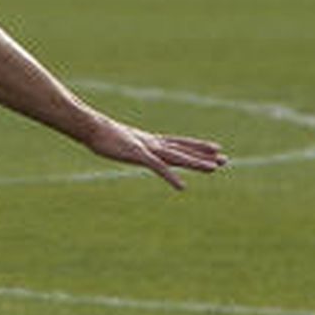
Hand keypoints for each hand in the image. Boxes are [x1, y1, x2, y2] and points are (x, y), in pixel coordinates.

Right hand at [82, 116, 226, 189]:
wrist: (91, 128)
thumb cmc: (100, 133)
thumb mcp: (117, 139)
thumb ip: (124, 141)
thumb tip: (122, 142)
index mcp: (149, 140)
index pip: (178, 142)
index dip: (197, 145)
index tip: (214, 148)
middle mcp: (153, 143)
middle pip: (183, 150)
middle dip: (203, 155)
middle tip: (224, 159)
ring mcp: (147, 149)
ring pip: (177, 157)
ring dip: (196, 163)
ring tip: (214, 168)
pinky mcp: (139, 155)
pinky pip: (159, 168)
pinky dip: (171, 177)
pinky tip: (181, 187)